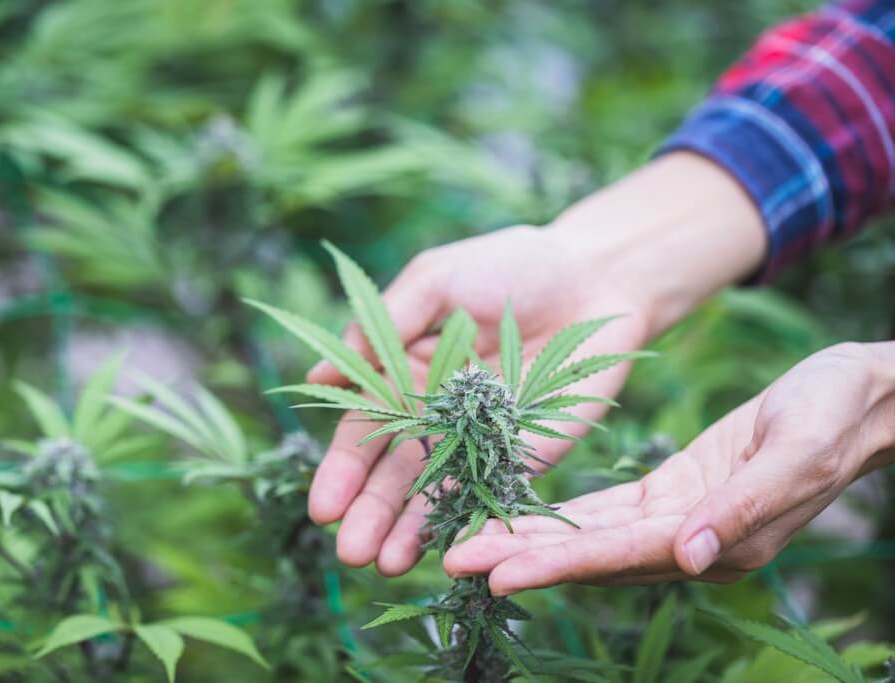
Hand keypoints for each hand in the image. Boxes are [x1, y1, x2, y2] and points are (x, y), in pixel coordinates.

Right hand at [305, 152, 767, 576]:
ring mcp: (481, 439)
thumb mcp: (436, 280)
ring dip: (411, 529)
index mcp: (405, 375)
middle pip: (395, 472)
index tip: (324, 507)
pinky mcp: (526, 452)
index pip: (364, 431)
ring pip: (438, 491)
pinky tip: (449, 551)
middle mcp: (436, 415)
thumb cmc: (509, 265)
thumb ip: (384, 324)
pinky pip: (494, 491)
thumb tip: (315, 377)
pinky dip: (470, 522)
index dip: (342, 470)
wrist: (596, 277)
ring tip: (387, 565)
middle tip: (350, 552)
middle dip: (371, 513)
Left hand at [443, 342, 894, 593]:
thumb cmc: (836, 413)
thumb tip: (690, 557)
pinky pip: (604, 512)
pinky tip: (519, 517)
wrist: (860, 396)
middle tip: (450, 560)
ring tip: (468, 542)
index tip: (496, 573)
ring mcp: (678, 521)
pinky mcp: (672, 494)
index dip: (555, 565)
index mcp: (717, 540)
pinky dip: (560, 518)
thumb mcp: (796, 450)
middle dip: (520, 559)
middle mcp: (691, 543)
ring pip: (588, 536)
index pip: (619, 556)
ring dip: (529, 541)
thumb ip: (744, 507)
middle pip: (589, 555)